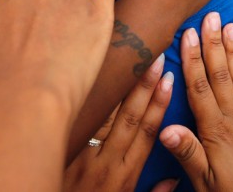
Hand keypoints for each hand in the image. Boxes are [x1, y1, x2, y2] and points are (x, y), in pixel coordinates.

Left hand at [64, 55, 174, 191]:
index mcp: (124, 178)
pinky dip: (83, 97)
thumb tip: (173, 181)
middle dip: (143, 85)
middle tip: (152, 55)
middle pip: (130, 117)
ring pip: (102, 113)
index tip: (168, 77)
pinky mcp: (59, 153)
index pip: (149, 132)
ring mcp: (80, 157)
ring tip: (123, 56)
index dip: (160, 104)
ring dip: (115, 85)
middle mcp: (105, 164)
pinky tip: (87, 74)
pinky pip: (75, 119)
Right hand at [158, 13, 232, 191]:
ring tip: (231, 26)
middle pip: (221, 76)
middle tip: (211, 15)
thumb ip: (188, 153)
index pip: (200, 88)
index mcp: (216, 131)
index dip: (193, 59)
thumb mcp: (206, 183)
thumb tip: (164, 128)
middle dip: (214, 44)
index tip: (188, 33)